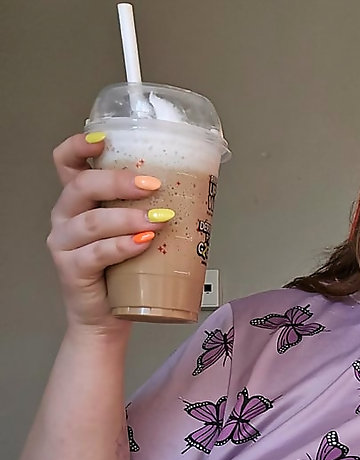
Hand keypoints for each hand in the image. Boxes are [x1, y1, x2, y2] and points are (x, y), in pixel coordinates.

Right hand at [46, 133, 163, 332]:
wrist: (107, 319)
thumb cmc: (122, 274)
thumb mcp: (134, 232)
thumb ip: (146, 209)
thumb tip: (195, 189)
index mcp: (78, 201)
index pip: (66, 162)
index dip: (80, 146)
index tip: (104, 140)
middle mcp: (66, 217)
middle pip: (82, 186)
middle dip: (119, 181)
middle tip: (152, 185)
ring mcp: (64, 244)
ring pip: (91, 221)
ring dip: (127, 217)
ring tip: (157, 220)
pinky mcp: (71, 270)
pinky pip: (95, 254)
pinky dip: (121, 247)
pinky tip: (142, 243)